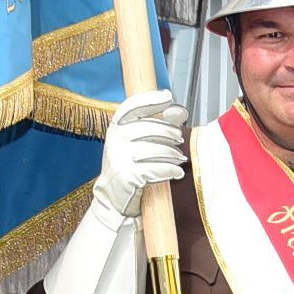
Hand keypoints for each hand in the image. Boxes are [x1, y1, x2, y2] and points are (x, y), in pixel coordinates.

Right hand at [92, 90, 188, 216]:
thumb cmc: (129, 164)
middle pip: (150, 127)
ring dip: (173, 154)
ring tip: (180, 158)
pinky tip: (177, 172)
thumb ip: (158, 124)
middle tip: (179, 139)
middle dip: (170, 132)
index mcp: (116, 127)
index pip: (132, 106)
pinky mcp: (127, 175)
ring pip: (156, 149)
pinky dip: (171, 170)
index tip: (168, 97)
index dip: (151, 100)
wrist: (114, 196)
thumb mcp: (138, 141)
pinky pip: (156, 168)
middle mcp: (115, 139)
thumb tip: (179, 111)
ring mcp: (120, 157)